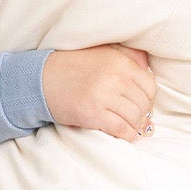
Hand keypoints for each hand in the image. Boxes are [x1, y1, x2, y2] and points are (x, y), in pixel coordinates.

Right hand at [42, 45, 156, 142]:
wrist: (41, 79)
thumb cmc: (71, 68)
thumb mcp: (102, 54)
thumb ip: (126, 58)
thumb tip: (148, 69)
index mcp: (120, 62)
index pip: (149, 86)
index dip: (148, 100)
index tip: (141, 105)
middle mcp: (115, 78)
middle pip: (143, 104)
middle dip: (141, 115)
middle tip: (135, 120)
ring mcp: (104, 96)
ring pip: (134, 118)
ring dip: (134, 126)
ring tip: (128, 127)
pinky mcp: (93, 114)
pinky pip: (121, 129)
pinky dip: (126, 135)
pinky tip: (124, 135)